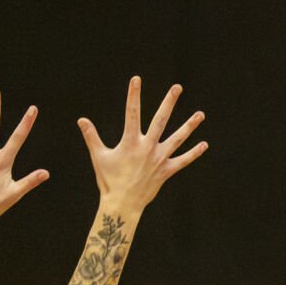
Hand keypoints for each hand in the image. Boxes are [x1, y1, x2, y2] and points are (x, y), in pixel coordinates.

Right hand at [78, 77, 207, 216]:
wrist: (122, 204)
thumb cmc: (109, 180)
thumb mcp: (99, 156)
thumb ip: (91, 136)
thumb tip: (81, 120)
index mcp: (130, 142)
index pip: (132, 113)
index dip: (133, 95)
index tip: (136, 79)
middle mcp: (147, 148)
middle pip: (160, 120)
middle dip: (169, 102)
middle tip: (177, 87)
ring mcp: (159, 159)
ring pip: (177, 139)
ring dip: (189, 126)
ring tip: (200, 114)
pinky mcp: (166, 171)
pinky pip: (183, 161)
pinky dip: (193, 153)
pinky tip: (204, 144)